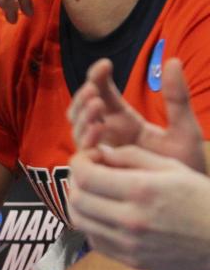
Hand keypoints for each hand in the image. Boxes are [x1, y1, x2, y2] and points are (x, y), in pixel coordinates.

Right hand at [68, 58, 205, 172]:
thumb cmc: (188, 169)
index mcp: (125, 120)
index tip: (105, 64)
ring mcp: (103, 153)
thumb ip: (177, 98)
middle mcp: (109, 134)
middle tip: (96, 92)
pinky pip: (84, 154)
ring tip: (98, 107)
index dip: (97, 77)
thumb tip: (171, 60)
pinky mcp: (101, 173)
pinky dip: (87, 141)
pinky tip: (99, 132)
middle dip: (83, 98)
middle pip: (81, 110)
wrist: (190, 209)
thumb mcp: (185, 129)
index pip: (102, 93)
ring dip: (83, 116)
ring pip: (78, 129)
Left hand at [69, 145, 209, 269]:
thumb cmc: (201, 198)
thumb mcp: (171, 167)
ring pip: (81, 221)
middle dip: (76, 181)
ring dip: (80, 203)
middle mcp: (132, 219)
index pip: (85, 175)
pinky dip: (92, 225)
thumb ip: (131, 157)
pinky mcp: (133, 261)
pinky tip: (106, 214)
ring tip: (95, 193)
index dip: (80, 161)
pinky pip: (95, 241)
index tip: (90, 157)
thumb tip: (100, 152)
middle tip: (90, 174)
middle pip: (77, 198)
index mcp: (142, 190)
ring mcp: (131, 244)